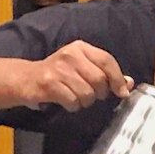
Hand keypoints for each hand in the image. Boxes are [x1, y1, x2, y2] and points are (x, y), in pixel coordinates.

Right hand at [19, 41, 133, 111]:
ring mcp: (59, 69)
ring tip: (75, 97)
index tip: (122, 92)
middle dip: (99, 93)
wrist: (26, 78)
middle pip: (99, 80)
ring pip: (87, 94)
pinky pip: (72, 101)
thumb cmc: (58, 74)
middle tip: (91, 95)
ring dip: (84, 102)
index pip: (106, 60)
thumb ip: (105, 73)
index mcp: (80, 48)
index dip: (117, 78)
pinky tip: (65, 101)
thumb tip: (128, 83)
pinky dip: (72, 106)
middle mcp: (70, 55)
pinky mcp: (49, 84)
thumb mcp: (82, 67)